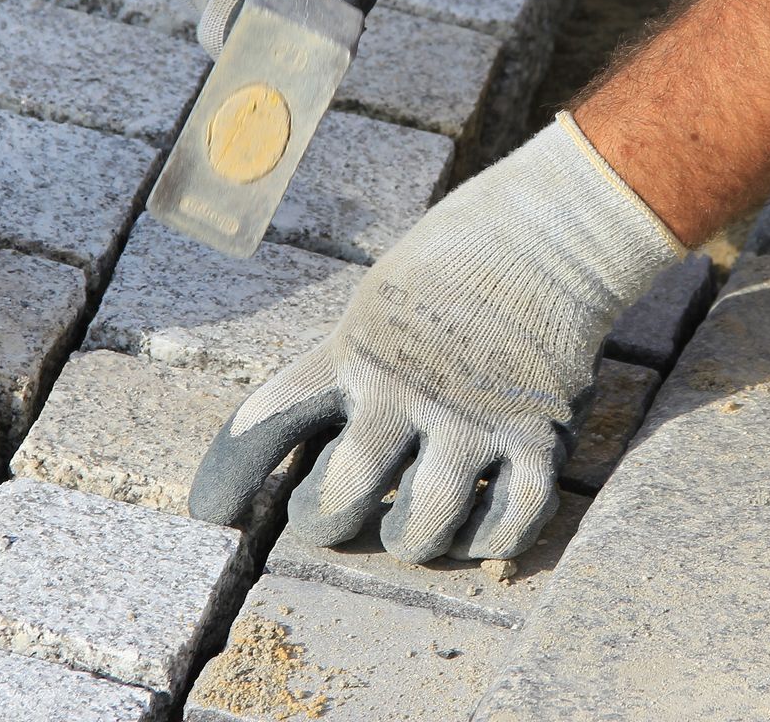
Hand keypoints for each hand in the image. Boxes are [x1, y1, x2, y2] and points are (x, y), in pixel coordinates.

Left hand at [187, 115, 683, 561]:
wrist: (555, 227)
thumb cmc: (461, 254)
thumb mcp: (380, 297)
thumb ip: (353, 362)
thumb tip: (324, 433)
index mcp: (354, 351)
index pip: (264, 426)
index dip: (227, 480)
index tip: (214, 509)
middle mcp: (404, 393)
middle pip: (336, 505)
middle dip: (322, 523)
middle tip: (329, 514)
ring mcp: (473, 420)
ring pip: (421, 530)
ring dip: (407, 540)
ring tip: (407, 528)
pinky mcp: (539, 437)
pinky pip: (509, 525)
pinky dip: (489, 541)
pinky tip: (478, 530)